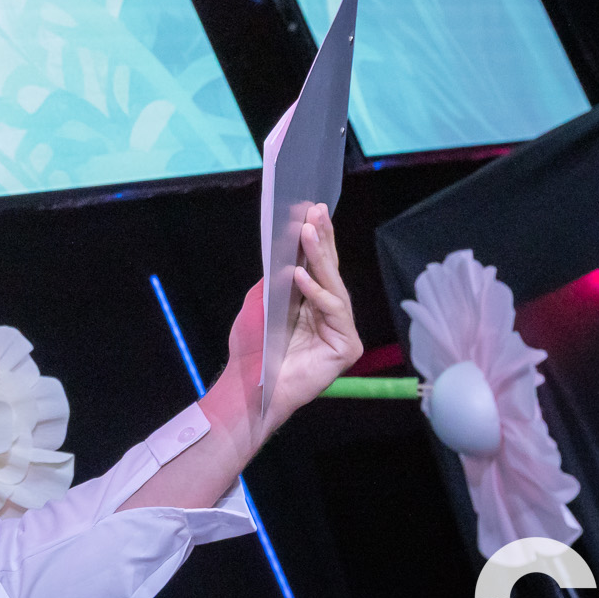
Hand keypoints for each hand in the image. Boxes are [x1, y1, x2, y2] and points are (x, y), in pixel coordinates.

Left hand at [204, 204, 361, 454]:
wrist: (250, 387)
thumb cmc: (253, 349)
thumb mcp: (259, 304)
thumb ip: (274, 279)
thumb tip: (284, 248)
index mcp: (312, 303)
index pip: (318, 266)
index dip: (317, 239)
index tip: (312, 210)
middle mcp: (331, 314)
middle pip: (330, 272)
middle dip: (323, 240)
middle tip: (317, 212)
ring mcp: (342, 331)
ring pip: (334, 288)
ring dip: (320, 258)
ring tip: (307, 233)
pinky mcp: (348, 348)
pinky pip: (334, 313)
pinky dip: (316, 294)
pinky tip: (300, 277)